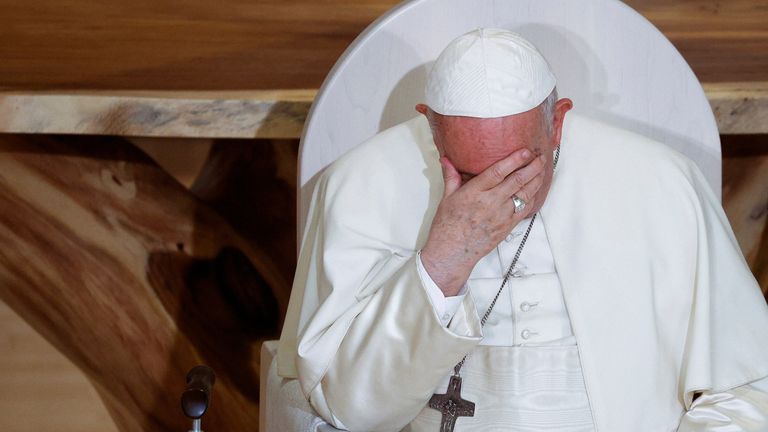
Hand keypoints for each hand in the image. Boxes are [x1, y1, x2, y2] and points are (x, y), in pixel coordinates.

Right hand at [420, 149, 545, 295]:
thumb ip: (451, 176)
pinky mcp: (507, 226)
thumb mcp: (447, 198)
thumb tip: (446, 158)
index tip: (526, 151)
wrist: (452, 251)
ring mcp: (501, 215)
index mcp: (475, 192)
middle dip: (532, 167)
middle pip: (517, 180)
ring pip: (525, 194)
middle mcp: (490, 202)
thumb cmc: (447, 225)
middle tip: (541, 156)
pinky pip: (524, 209)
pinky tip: (535, 189)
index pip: (499, 171)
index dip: (515, 160)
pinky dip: (532, 197)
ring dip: (536, 180)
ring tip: (542, 169)